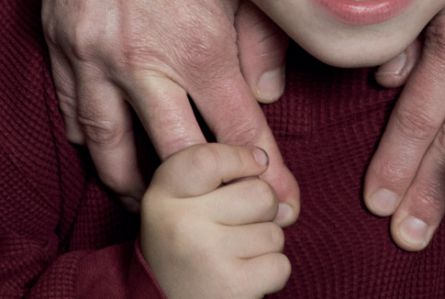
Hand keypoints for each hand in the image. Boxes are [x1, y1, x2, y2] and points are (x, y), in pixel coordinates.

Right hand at [42, 0, 297, 216]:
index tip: (284, 200)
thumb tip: (269, 93)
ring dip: (132, 179)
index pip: (236, 131)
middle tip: (217, 215)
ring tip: (150, 198)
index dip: (265, 172)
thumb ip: (259, 41)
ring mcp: (94, 54)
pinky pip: (69, 107)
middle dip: (198, 194)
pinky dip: (88, 135)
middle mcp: (143, 61)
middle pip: (171, 155)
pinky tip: (103, 145)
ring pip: (109, 145)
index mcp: (197, 46)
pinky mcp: (62, 39)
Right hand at [141, 143, 290, 298]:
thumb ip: (221, 170)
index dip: (241, 158)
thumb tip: (269, 169)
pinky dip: (268, 274)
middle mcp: (182, 223)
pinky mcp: (232, 289)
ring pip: (274, 232)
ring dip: (262, 246)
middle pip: (261, 193)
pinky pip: (280, 266)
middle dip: (260, 211)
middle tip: (231, 229)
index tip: (250, 166)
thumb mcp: (182, 198)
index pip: (211, 158)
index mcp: (165, 195)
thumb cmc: (184, 244)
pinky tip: (240, 278)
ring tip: (231, 257)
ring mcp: (208, 256)